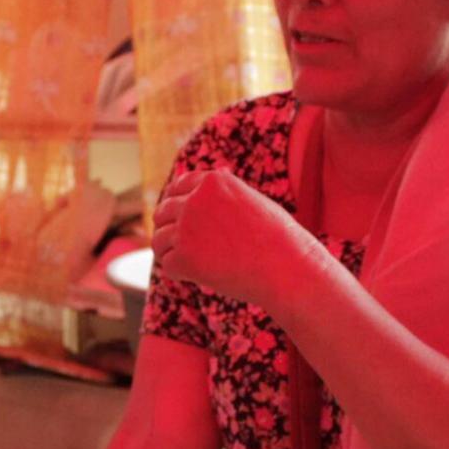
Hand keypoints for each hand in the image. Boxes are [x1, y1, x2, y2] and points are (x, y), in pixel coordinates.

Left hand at [150, 168, 309, 307]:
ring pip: (159, 240)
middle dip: (171, 229)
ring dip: (172, 252)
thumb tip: (217, 172)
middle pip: (162, 213)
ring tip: (196, 264)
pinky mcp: (183, 257)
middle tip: (188, 248)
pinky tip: (201, 276)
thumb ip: (228, 191)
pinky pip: (167, 265)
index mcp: (213, 181)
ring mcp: (186, 228)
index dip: (176, 205)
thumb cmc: (278, 238)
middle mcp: (195, 199)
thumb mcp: (254, 201)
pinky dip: (181, 273)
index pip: (177, 187)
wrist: (288, 269)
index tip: (183, 221)